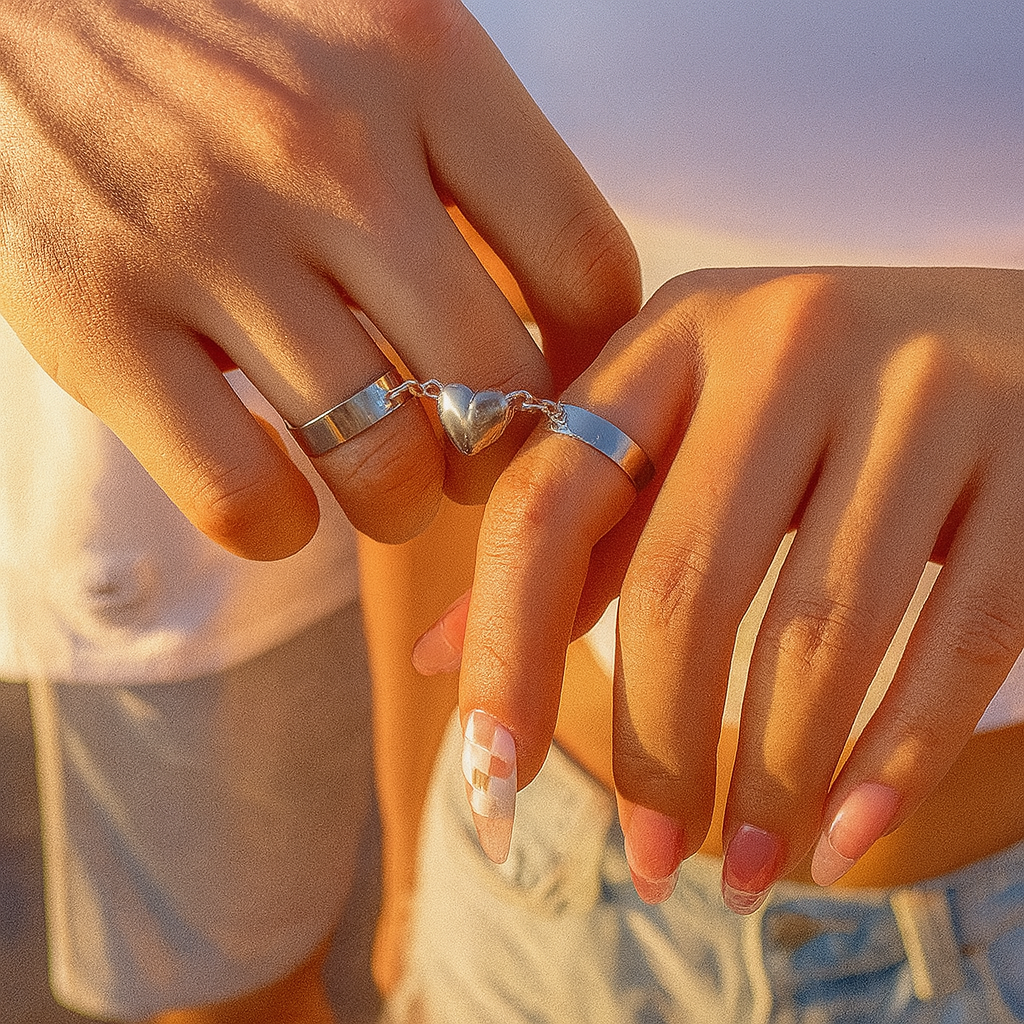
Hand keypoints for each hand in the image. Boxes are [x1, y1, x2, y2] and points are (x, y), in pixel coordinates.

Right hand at [0, 0, 638, 556]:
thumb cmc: (216, 22)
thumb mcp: (367, 25)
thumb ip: (466, 151)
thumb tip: (554, 311)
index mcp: (418, 61)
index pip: (582, 262)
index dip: (593, 361)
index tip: (565, 389)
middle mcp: (322, 152)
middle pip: (495, 386)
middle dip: (503, 458)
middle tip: (475, 460)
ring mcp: (203, 240)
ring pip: (380, 462)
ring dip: (402, 505)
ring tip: (389, 486)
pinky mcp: (94, 320)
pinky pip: (243, 496)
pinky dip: (283, 525)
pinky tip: (284, 494)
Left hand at [447, 266, 1023, 904]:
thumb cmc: (822, 402)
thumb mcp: (691, 431)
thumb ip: (582, 534)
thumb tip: (443, 660)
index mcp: (678, 333)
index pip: (549, 500)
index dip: (506, 648)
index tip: (492, 773)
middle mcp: (792, 340)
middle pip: (683, 584)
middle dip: (652, 747)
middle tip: (648, 859)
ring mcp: (924, 390)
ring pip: (820, 631)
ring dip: (768, 778)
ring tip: (738, 868)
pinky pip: (957, 638)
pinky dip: (894, 759)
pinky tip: (843, 835)